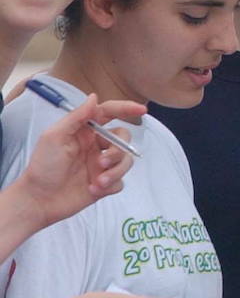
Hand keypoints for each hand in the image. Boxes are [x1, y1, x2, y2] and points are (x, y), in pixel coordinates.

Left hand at [10, 95, 145, 228]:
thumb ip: (76, 117)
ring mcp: (101, 165)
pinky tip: (93, 190)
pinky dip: (110, 185)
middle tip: (101, 162)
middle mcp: (96, 146)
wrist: (38, 200)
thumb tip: (94, 97)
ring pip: (125, 161)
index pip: (110, 114)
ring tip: (99, 182)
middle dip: (117, 151)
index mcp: (85, 132)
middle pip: (123, 139)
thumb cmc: (43, 166)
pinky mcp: (104, 184)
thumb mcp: (55, 137)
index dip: (126, 109)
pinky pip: (120, 181)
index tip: (141, 110)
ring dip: (115, 171)